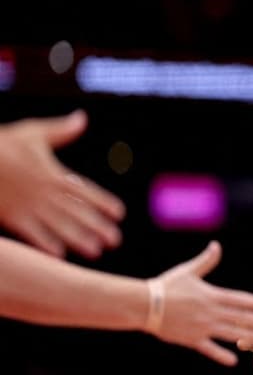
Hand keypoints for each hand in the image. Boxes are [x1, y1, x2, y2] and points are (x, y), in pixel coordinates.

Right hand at [0, 110, 124, 258]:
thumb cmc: (3, 144)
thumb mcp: (33, 133)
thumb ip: (60, 130)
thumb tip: (82, 118)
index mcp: (52, 173)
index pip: (84, 190)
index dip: (103, 202)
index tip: (120, 213)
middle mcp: (43, 192)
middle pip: (76, 212)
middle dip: (96, 226)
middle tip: (115, 240)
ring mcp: (27, 205)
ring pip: (58, 225)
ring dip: (78, 239)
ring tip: (96, 251)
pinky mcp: (11, 217)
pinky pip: (30, 233)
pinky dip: (45, 244)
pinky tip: (59, 256)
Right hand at [147, 241, 252, 365]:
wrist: (144, 305)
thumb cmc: (166, 285)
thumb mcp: (188, 271)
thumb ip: (206, 261)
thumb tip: (216, 245)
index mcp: (211, 295)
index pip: (237, 300)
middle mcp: (209, 312)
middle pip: (239, 318)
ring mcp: (201, 327)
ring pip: (230, 333)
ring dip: (248, 337)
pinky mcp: (191, 339)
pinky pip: (209, 348)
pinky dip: (220, 354)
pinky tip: (233, 360)